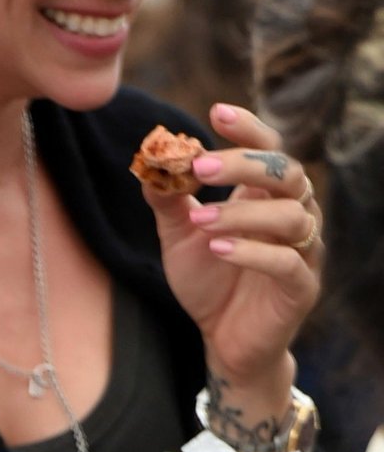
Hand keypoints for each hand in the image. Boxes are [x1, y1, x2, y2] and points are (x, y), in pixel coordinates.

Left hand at [142, 103, 321, 387]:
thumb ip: (168, 201)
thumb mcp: (179, 238)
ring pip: (289, 216)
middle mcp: (292, 214)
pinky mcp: (301, 287)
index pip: (268, 148)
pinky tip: (218, 249)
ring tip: (199, 221)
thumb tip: (148, 159)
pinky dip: (252, 252)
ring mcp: (302, 250)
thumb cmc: (209, 281)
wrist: (224, 341)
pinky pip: (286, 262)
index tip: (215, 111)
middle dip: (244, 165)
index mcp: (266, 195)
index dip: (247, 128)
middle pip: (285, 172)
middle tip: (201, 168)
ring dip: (241, 214)